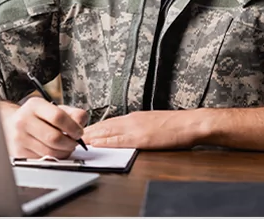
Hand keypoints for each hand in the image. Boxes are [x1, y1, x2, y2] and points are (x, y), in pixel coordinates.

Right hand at [0, 98, 87, 158]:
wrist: (11, 123)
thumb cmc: (36, 116)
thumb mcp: (54, 108)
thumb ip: (72, 113)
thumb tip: (81, 122)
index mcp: (34, 106)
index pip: (58, 117)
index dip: (73, 127)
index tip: (79, 132)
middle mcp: (24, 121)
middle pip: (54, 138)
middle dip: (70, 143)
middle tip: (74, 142)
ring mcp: (20, 138)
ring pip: (50, 152)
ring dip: (64, 152)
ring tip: (65, 146)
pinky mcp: (19, 152)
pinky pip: (43, 160)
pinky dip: (53, 158)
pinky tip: (54, 150)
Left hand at [83, 110, 206, 149]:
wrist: (190, 123)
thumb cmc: (175, 125)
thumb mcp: (152, 123)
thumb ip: (138, 127)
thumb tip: (127, 133)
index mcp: (134, 117)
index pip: (109, 122)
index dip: (95, 128)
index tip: (84, 132)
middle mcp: (131, 120)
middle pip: (105, 125)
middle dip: (89, 132)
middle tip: (73, 136)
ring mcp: (135, 128)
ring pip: (108, 131)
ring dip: (93, 136)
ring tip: (79, 141)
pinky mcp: (140, 138)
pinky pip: (119, 140)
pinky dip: (106, 142)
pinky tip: (97, 145)